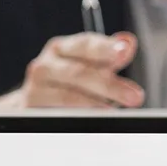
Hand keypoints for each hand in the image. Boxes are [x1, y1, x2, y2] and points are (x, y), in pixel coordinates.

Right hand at [0, 32, 142, 108]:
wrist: (34, 103)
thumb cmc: (68, 82)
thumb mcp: (90, 65)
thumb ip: (110, 56)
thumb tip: (128, 42)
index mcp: (62, 48)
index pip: (84, 44)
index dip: (105, 48)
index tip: (124, 52)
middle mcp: (45, 65)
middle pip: (78, 72)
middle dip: (109, 85)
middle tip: (135, 97)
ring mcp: (34, 88)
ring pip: (67, 96)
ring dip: (94, 105)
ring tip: (113, 111)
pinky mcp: (31, 110)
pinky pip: (58, 116)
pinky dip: (78, 119)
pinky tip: (93, 123)